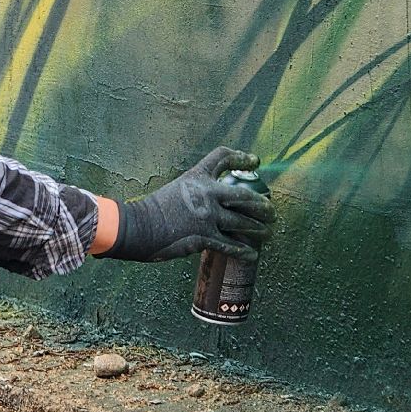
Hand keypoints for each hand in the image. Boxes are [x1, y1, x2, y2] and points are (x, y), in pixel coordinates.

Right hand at [102, 147, 271, 262]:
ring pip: (243, 222)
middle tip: (271, 211)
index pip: (223, 158)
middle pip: (245, 196)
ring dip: (259, 229)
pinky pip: (231, 245)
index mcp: (197, 176)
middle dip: (262, 205)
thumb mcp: (177, 189)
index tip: (255, 162)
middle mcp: (206, 193)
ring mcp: (208, 216)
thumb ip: (196, 191)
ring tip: (268, 233)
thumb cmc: (153, 209)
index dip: (241, 157)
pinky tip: (252, 254)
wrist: (139, 227)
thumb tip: (216, 201)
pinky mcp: (205, 237)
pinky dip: (244, 251)